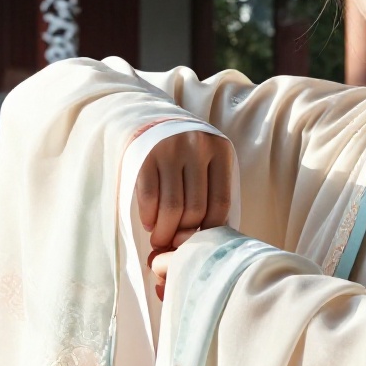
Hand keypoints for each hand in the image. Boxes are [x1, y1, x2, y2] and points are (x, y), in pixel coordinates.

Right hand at [136, 129, 233, 277]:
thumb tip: (206, 242)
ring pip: (172, 206)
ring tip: (160, 240)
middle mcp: (196, 147)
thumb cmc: (184, 152)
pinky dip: (149, 217)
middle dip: (183, 235)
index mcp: (220, 151)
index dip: (209, 231)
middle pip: (195, 208)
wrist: (149, 119)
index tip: (198, 244)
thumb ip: (210, 194)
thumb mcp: (206, 163)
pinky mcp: (145, 155)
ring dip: (165, 232)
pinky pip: (149, 196)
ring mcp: (169, 150)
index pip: (221, 203)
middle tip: (174, 246)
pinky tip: (150, 223)